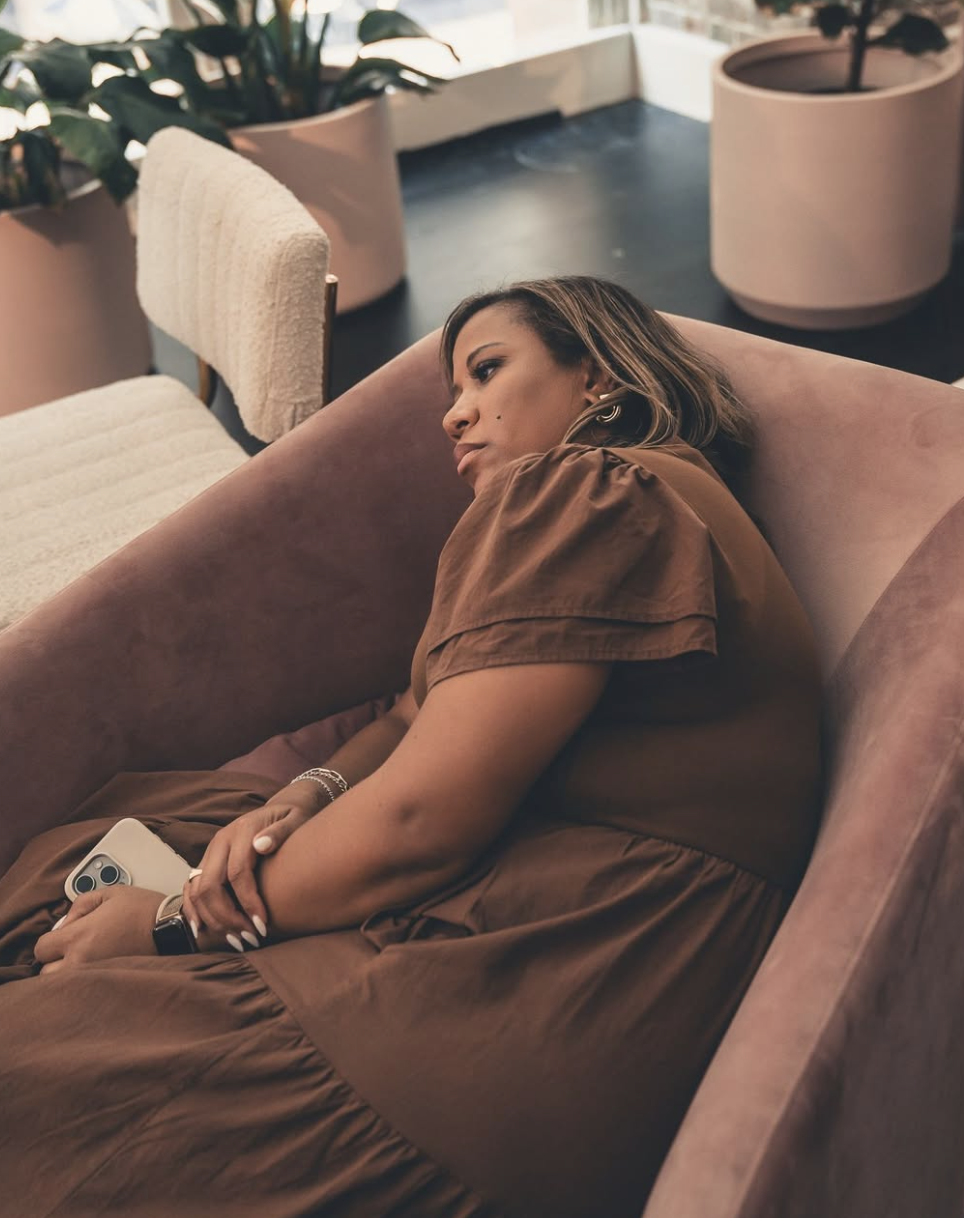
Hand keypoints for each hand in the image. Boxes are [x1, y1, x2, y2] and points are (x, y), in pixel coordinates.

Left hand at [34, 886, 162, 974]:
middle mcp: (81, 961)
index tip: (65, 936)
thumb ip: (79, 905)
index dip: (51, 940)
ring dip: (67, 974)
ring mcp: (95, 977)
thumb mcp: (109, 893)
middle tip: (73, 950)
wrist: (172, 928)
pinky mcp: (109, 985)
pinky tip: (97, 971)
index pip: (41, 949)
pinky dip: (85, 983)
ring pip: (63, 986)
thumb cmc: (143, 909)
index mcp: (78, 937)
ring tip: (84, 962)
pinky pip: (84, 990)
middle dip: (56, 961)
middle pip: (46, 973)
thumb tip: (64, 924)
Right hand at [181, 780, 326, 952]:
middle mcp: (220, 842)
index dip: (248, 901)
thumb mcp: (295, 818)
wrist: (281, 808)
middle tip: (250, 938)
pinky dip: (193, 911)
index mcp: (241, 831)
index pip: (237, 873)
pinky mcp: (207, 863)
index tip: (263, 925)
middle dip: (228, 917)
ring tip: (237, 940)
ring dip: (213, 920)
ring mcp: (210, 852)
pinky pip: (190, 889)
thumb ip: (281, 831)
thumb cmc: (293, 816)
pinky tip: (203, 931)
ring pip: (197, 891)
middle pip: (210, 886)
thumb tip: (262, 845)